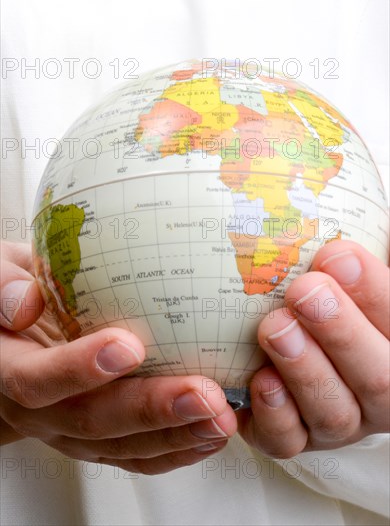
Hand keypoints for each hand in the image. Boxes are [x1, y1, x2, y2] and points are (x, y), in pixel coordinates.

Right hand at [0, 240, 236, 473]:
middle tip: (203, 394)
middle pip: (91, 422)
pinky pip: (135, 453)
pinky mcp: (97, 437)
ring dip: (175, 436)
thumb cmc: (9, 297)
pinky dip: (177, 449)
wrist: (9, 340)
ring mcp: (70, 429)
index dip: (80, 368)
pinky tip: (212, 434)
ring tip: (222, 418)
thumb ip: (4, 287)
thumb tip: (24, 304)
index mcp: (9, 369)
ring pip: (121, 446)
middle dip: (150, 411)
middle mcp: (39, 411)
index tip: (129, 347)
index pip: (36, 380)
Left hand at [237, 240, 388, 457]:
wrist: (300, 343)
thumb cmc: (332, 300)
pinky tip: (261, 380)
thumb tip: (341, 239)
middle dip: (341, 332)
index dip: (374, 294)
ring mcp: (337, 422)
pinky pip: (287, 441)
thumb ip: (354, 265)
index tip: (336, 255)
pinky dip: (274, 413)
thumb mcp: (349, 277)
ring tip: (275, 328)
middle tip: (305, 292)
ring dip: (304, 368)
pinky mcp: (292, 437)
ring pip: (333, 413)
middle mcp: (377, 395)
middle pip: (378, 379)